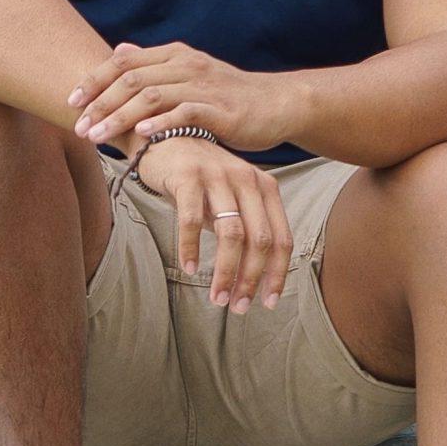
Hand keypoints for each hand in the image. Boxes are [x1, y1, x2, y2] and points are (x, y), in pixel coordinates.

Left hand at [68, 41, 294, 153]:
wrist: (276, 104)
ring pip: (152, 96)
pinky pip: (184, 113)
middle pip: (132, 79)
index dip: (94, 80)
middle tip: (78, 127)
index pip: (124, 62)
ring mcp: (204, 86)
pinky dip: (159, 122)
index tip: (71, 102)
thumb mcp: (190, 72)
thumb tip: (119, 51)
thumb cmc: (226, 94)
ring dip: (119, 117)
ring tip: (97, 136)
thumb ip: (154, 64)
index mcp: (176, 55)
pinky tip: (140, 135)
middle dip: (100, 103)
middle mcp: (187, 65)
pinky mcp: (220, 109)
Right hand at [129, 134, 293, 313]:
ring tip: (217, 298)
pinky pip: (191, 220)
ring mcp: (218, 176)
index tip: (268, 303)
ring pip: (230, 234)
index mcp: (264, 187)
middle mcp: (246, 179)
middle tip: (238, 307)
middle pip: (259, 240)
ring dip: (224, 272)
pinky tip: (187, 268)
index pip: (281, 238)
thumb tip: (255, 277)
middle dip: (251, 279)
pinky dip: (190, 248)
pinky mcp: (188, 176)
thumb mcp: (232, 199)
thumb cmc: (201, 178)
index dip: (277, 273)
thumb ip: (246, 228)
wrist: (165, 138)